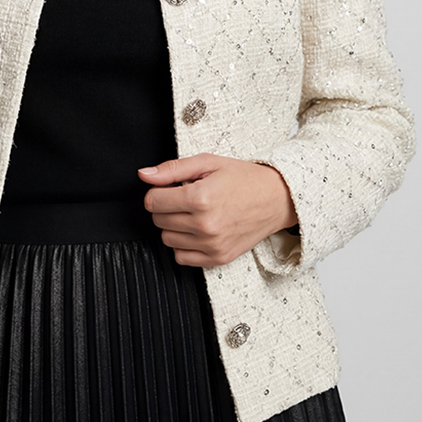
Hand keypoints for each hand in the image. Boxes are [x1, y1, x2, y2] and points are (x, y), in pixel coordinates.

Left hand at [138, 153, 297, 266]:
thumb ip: (172, 169)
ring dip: (174, 225)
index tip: (169, 188)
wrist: (276, 199)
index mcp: (200, 198)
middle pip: (158, 220)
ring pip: (167, 239)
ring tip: (193, 212)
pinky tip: (196, 230)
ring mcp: (211, 245)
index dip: (157, 192)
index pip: (153, 202)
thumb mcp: (208, 163)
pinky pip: (181, 257)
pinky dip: (183, 244)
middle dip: (166, 207)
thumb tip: (144, 175)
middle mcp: (204, 225)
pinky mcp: (218, 258)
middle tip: (185, 198)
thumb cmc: (243, 178)